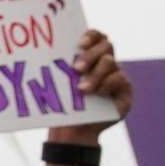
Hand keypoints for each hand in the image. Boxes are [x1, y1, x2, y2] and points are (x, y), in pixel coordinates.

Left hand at [52, 28, 130, 144]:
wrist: (73, 129)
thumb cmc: (63, 102)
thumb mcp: (60, 83)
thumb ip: (59, 68)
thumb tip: (39, 53)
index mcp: (90, 56)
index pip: (96, 36)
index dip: (90, 36)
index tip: (79, 44)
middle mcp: (105, 62)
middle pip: (105, 46)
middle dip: (90, 55)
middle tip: (76, 68)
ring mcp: (116, 74)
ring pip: (110, 62)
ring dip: (95, 73)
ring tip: (81, 88)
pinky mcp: (124, 89)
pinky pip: (119, 79)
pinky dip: (106, 84)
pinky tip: (96, 93)